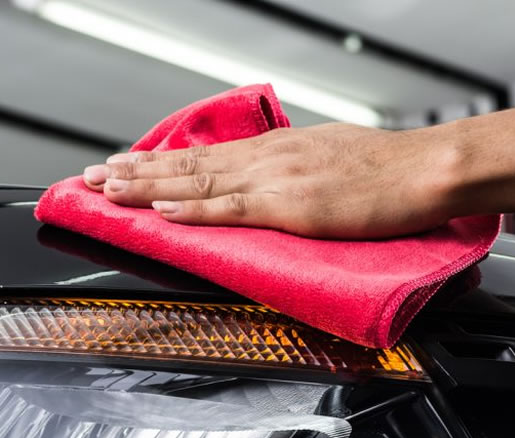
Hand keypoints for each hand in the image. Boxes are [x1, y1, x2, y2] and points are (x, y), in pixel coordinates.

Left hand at [81, 122, 465, 238]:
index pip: (204, 157)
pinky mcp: (291, 207)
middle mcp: (267, 159)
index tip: (122, 165)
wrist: (424, 171)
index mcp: (276, 151)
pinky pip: (233, 208)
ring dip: (148, 187)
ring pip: (199, 182)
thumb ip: (293, 172)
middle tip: (90, 177)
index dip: (158, 162)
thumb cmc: (387, 171)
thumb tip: (271, 184)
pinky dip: (194, 208)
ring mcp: (276, 180)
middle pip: (188, 164)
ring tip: (108, 190)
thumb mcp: (329, 159)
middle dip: (134, 172)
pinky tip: (164, 210)